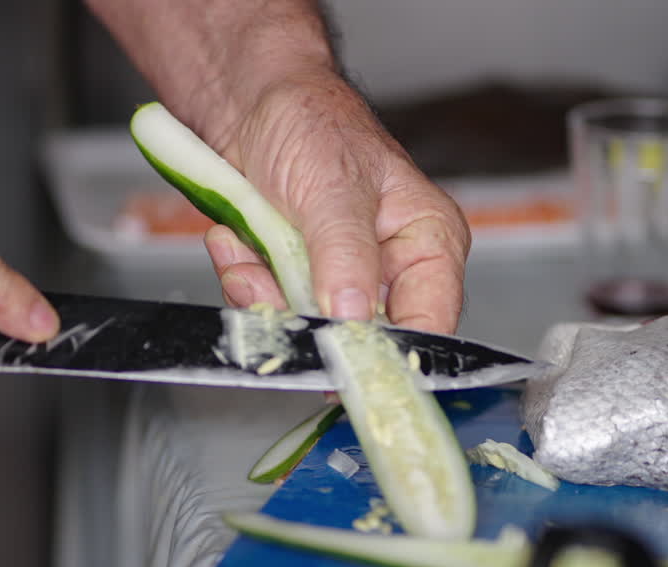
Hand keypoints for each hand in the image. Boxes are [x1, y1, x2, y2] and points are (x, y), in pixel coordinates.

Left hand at [201, 71, 470, 334]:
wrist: (247, 101)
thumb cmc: (309, 121)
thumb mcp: (334, 189)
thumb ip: (347, 257)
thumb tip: (353, 317)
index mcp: (428, 241)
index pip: (430, 322)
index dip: (390, 353)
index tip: (344, 365)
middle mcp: (390, 267)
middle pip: (361, 336)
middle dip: (306, 316)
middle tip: (271, 285)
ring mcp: (339, 276)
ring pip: (308, 327)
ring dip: (265, 295)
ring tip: (249, 247)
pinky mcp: (296, 279)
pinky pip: (271, 308)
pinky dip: (245, 281)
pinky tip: (237, 243)